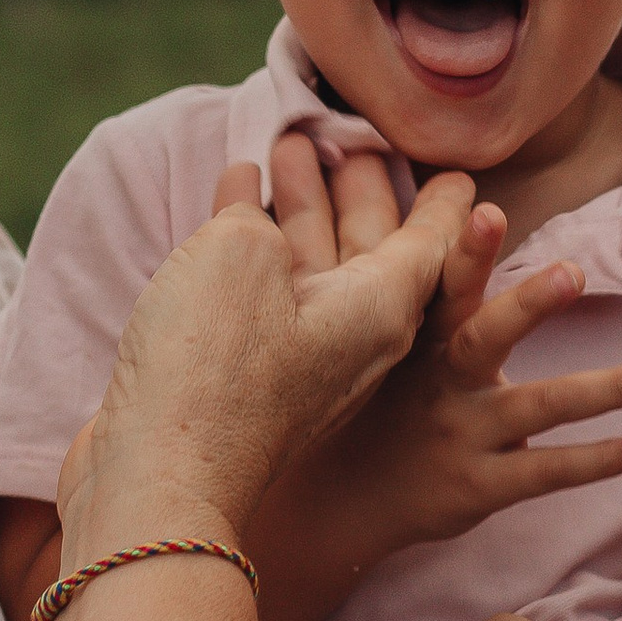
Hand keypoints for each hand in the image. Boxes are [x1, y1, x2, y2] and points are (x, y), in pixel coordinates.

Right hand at [64, 161, 475, 552]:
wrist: (160, 481)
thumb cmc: (212, 361)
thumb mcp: (239, 254)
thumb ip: (253, 224)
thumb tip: (250, 229)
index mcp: (380, 308)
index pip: (429, 242)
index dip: (442, 202)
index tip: (462, 176)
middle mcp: (353, 339)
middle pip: (368, 248)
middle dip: (357, 189)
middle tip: (349, 139)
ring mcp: (299, 366)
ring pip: (312, 269)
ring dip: (297, 208)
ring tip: (279, 149)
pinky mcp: (248, 384)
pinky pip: (267, 299)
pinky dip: (254, 248)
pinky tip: (230, 208)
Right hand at [261, 136, 621, 574]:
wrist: (343, 498)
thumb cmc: (383, 400)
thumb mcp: (389, 344)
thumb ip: (425, 287)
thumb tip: (453, 201)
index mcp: (423, 339)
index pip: (443, 286)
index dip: (466, 251)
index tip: (488, 211)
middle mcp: (441, 381)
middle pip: (484, 336)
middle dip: (528, 303)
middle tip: (574, 271)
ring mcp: (460, 434)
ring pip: (535, 408)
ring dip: (599, 390)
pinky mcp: (477, 485)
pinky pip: (541, 472)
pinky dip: (588, 461)